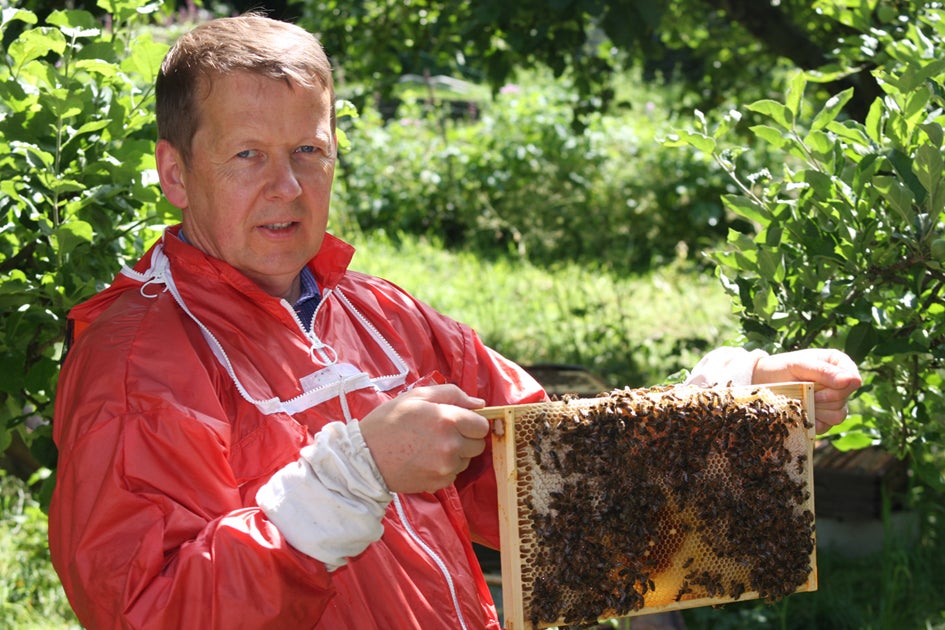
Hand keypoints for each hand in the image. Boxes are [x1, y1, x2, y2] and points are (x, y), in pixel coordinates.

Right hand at [359, 384, 488, 493]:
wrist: (365, 458)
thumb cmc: (388, 422)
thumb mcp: (417, 396)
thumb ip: (452, 394)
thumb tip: (479, 403)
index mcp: (447, 419)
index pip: (482, 425)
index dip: (472, 422)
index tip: (458, 421)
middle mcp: (451, 445)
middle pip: (478, 445)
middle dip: (466, 438)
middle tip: (442, 433)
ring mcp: (446, 467)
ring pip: (466, 460)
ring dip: (456, 454)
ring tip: (430, 447)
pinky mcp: (439, 483)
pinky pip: (453, 473)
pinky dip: (444, 468)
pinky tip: (425, 460)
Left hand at [752, 349, 861, 433]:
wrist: (763, 382)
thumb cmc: (782, 368)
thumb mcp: (800, 364)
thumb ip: (825, 371)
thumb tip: (853, 380)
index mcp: (839, 364)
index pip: (854, 380)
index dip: (837, 387)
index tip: (815, 384)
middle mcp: (840, 383)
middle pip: (844, 399)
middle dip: (821, 397)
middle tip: (802, 390)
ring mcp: (834, 402)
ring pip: (838, 415)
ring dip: (816, 409)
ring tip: (801, 399)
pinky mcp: (825, 418)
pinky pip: (827, 426)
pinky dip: (812, 420)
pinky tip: (801, 410)